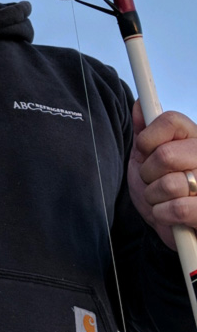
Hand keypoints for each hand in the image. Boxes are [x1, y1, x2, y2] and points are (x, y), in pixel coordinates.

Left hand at [128, 101, 196, 249]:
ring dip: (154, 197)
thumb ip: (145, 132)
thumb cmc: (160, 191)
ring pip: (169, 184)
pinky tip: (167, 216)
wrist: (172, 228)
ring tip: (162, 200)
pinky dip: (162, 215)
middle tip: (153, 181)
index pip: (170, 120)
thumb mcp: (146, 159)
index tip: (145, 152)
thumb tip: (139, 104)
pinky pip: (178, 208)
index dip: (148, 139)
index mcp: (195, 139)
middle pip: (166, 154)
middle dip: (147, 174)